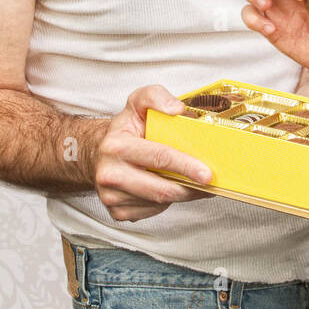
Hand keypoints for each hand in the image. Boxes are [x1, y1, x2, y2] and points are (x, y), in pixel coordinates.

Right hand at [92, 85, 215, 222]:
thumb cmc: (125, 128)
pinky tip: (170, 188)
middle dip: (190, 188)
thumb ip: (156, 96)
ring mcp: (111, 196)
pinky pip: (151, 211)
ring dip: (181, 195)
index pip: (159, 158)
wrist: (98, 152)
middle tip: (211, 184)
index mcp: (116, 146)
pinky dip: (166, 202)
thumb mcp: (137, 102)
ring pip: (158, 203)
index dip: (186, 166)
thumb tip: (177, 109)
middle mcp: (109, 173)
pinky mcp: (117, 212)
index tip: (207, 173)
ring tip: (195, 184)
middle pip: (160, 189)